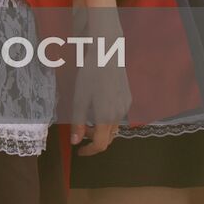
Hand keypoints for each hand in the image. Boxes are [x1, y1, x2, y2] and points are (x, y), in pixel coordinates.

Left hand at [69, 13, 130, 155]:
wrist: (108, 52)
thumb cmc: (90, 74)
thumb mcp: (79, 98)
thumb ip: (77, 122)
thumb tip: (75, 142)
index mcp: (106, 117)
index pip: (101, 145)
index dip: (89, 151)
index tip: (79, 152)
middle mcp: (119, 115)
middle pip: (109, 137)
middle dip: (94, 139)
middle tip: (80, 131)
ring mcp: (126, 106)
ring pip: (114, 126)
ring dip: (101, 128)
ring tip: (88, 118)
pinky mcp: (128, 97)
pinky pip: (118, 115)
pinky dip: (108, 118)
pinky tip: (99, 105)